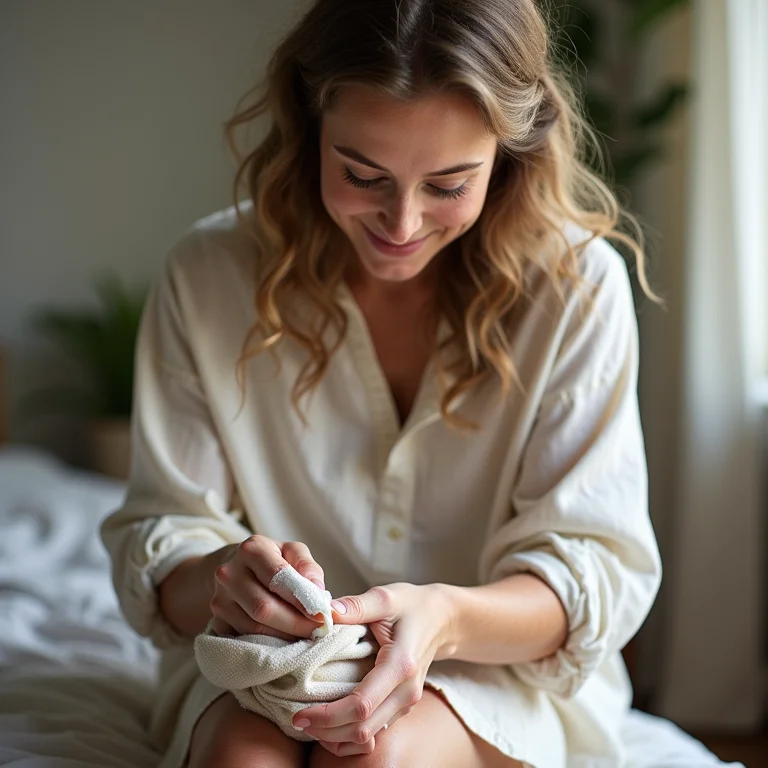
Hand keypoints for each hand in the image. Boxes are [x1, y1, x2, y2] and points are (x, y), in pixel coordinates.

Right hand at [209, 535, 326, 639]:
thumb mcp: (293, 552)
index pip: (278, 578)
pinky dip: (268, 645)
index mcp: (252, 549)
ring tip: (306, 636)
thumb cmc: (273, 560)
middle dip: (296, 624)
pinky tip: (284, 642)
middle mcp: (229, 573)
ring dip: (284, 638)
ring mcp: (219, 600)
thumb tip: (324, 598)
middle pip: (264, 608)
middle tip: (319, 632)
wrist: (235, 568)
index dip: (302, 600)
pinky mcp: (217, 622)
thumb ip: (310, 569)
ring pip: (254, 629)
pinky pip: (245, 640)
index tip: (323, 615)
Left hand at [293, 582, 453, 756]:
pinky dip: (349, 736)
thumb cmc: (412, 605)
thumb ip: (355, 606)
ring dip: (336, 737)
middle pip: (363, 729)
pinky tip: (330, 724)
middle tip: (297, 719)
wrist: (442, 619)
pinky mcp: (402, 707)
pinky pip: (374, 733)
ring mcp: (406, 703)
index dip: (328, 715)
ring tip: (310, 723)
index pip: (361, 705)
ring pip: (368, 737)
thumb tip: (323, 613)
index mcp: (401, 665)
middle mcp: (406, 691)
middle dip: (326, 730)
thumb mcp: (385, 597)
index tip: (300, 712)